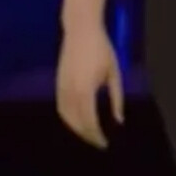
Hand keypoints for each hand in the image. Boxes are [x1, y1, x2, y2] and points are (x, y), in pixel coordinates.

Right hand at [56, 24, 123, 148]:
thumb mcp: (114, 73)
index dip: (96, 135)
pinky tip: (77, 121)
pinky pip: (60, 108)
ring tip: (89, 134)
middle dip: (87, 135)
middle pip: (76, 123)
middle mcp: (70, 93)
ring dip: (76, 129)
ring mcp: (60, 89)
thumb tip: (119, 120)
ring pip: (66, 117)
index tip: (105, 143)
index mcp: (86, 91)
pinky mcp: (57, 85)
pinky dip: (68, 119)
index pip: (90, 121)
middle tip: (98, 142)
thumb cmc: (102, 50)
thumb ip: (116, 98)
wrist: (80, 31)